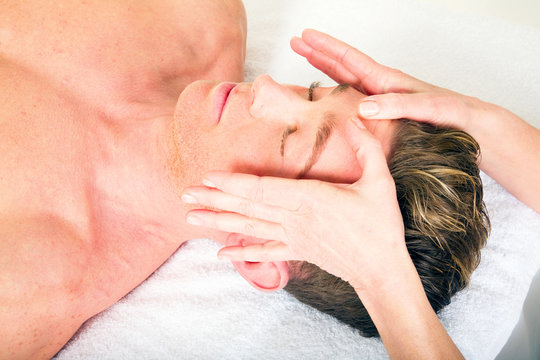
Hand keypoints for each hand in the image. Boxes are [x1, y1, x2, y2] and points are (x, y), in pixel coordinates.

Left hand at [181, 118, 406, 288]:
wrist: (382, 269)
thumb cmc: (380, 225)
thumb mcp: (380, 181)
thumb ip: (367, 148)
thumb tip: (355, 120)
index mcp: (311, 198)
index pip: (263, 188)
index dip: (234, 183)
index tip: (209, 177)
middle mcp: (295, 218)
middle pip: (248, 207)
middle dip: (215, 200)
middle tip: (184, 195)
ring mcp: (293, 237)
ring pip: (250, 228)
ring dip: (219, 222)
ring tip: (192, 219)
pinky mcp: (297, 251)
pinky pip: (265, 252)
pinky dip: (242, 254)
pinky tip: (220, 256)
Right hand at [291, 29, 487, 130]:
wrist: (471, 128)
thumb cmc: (454, 116)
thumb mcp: (428, 109)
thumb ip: (397, 106)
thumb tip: (363, 108)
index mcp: (388, 81)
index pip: (350, 60)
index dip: (327, 48)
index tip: (307, 37)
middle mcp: (381, 88)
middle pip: (342, 65)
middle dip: (318, 53)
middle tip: (296, 41)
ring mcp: (381, 101)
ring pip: (345, 80)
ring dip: (324, 70)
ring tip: (305, 58)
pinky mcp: (383, 117)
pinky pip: (352, 101)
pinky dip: (336, 96)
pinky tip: (328, 98)